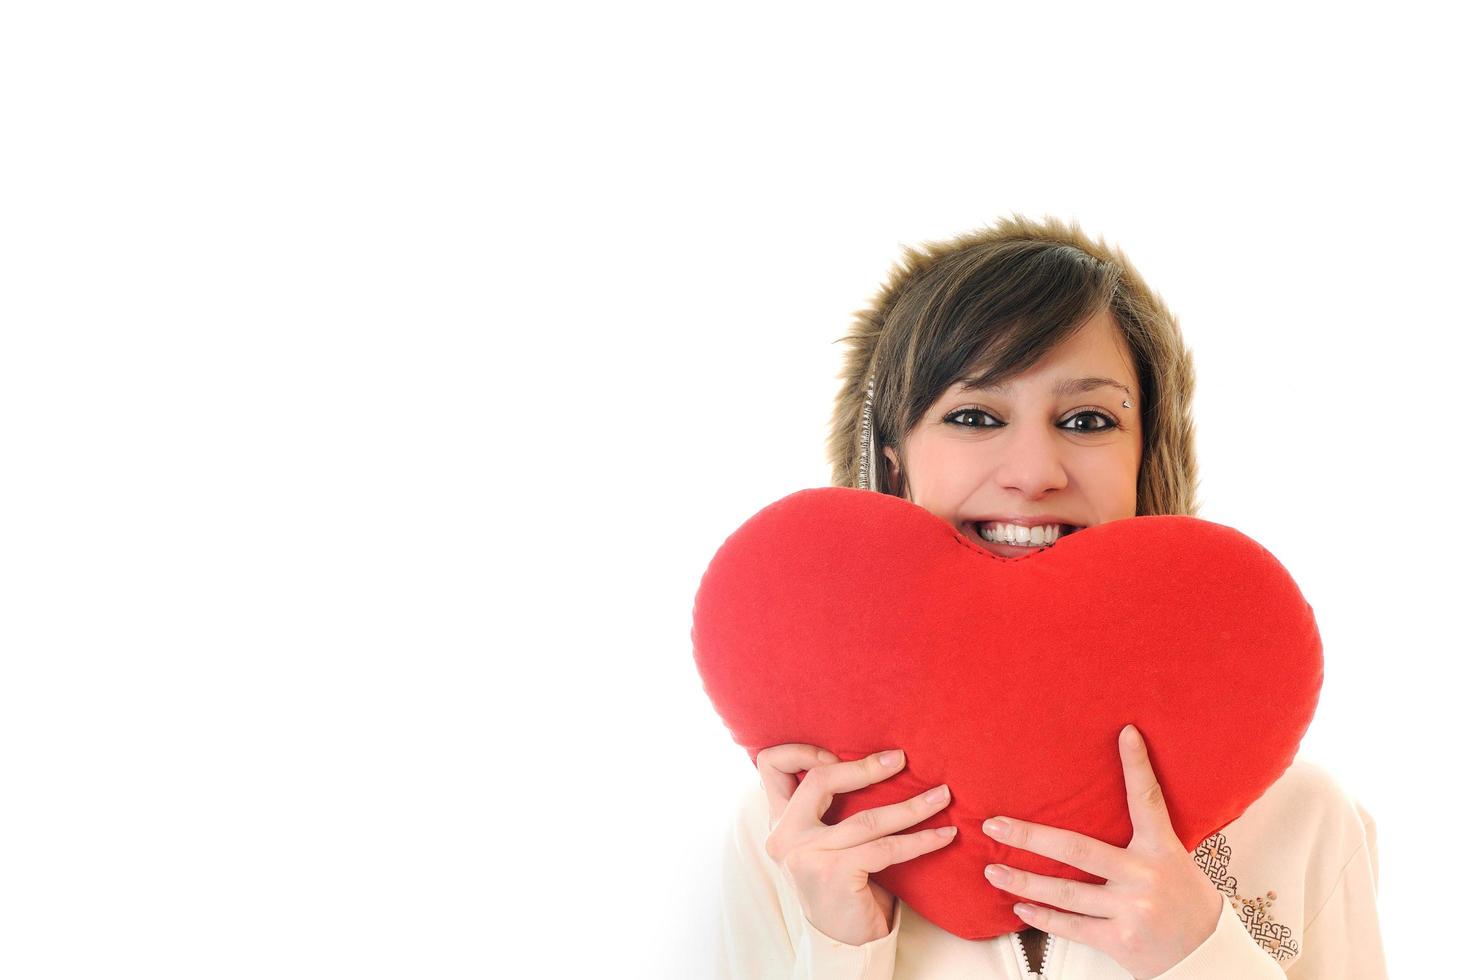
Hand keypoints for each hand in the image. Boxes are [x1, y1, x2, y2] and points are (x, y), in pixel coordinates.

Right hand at [756, 743, 956, 946]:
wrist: (842, 938)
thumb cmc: (839, 880)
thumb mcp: (820, 839)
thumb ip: (823, 806)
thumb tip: (871, 759)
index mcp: (779, 821)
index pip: (769, 765)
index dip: (801, 751)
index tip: (836, 754)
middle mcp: (785, 836)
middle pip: (820, 780)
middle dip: (865, 766)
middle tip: (901, 759)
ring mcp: (808, 855)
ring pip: (868, 818)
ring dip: (913, 806)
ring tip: (942, 797)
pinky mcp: (836, 873)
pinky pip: (887, 848)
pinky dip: (921, 840)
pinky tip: (943, 835)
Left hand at [979, 725, 1222, 979]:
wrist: (1211, 956)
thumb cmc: (1188, 904)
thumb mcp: (1174, 862)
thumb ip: (1144, 840)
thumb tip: (1105, 806)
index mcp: (1161, 850)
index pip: (1147, 800)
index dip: (1137, 766)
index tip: (1125, 734)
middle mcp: (1144, 876)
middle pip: (1076, 850)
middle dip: (1029, 837)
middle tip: (994, 826)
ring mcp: (1131, 910)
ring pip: (1065, 892)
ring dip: (1022, 882)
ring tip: (992, 871)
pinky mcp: (1121, 941)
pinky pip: (1071, 927)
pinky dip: (1042, 918)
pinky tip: (1020, 908)